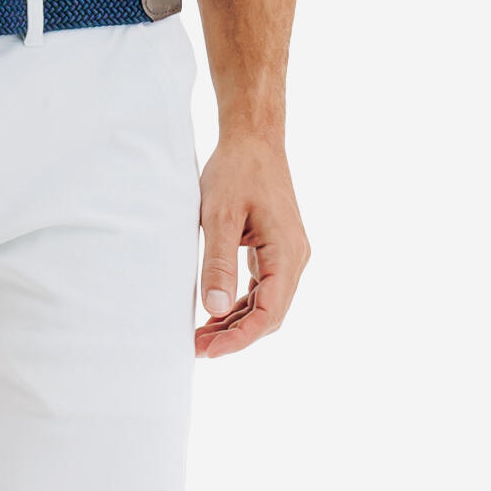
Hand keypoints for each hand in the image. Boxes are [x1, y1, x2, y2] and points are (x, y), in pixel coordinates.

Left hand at [194, 128, 307, 358]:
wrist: (254, 139)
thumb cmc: (237, 171)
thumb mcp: (220, 216)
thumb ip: (218, 262)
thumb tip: (214, 308)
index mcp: (287, 252)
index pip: (270, 312)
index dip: (240, 338)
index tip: (209, 351)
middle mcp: (294, 258)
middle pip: (270, 314)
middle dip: (235, 336)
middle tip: (196, 348)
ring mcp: (288, 255)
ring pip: (266, 304)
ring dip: (235, 323)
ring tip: (200, 337)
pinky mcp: (276, 250)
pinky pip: (262, 288)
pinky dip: (239, 304)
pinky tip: (214, 313)